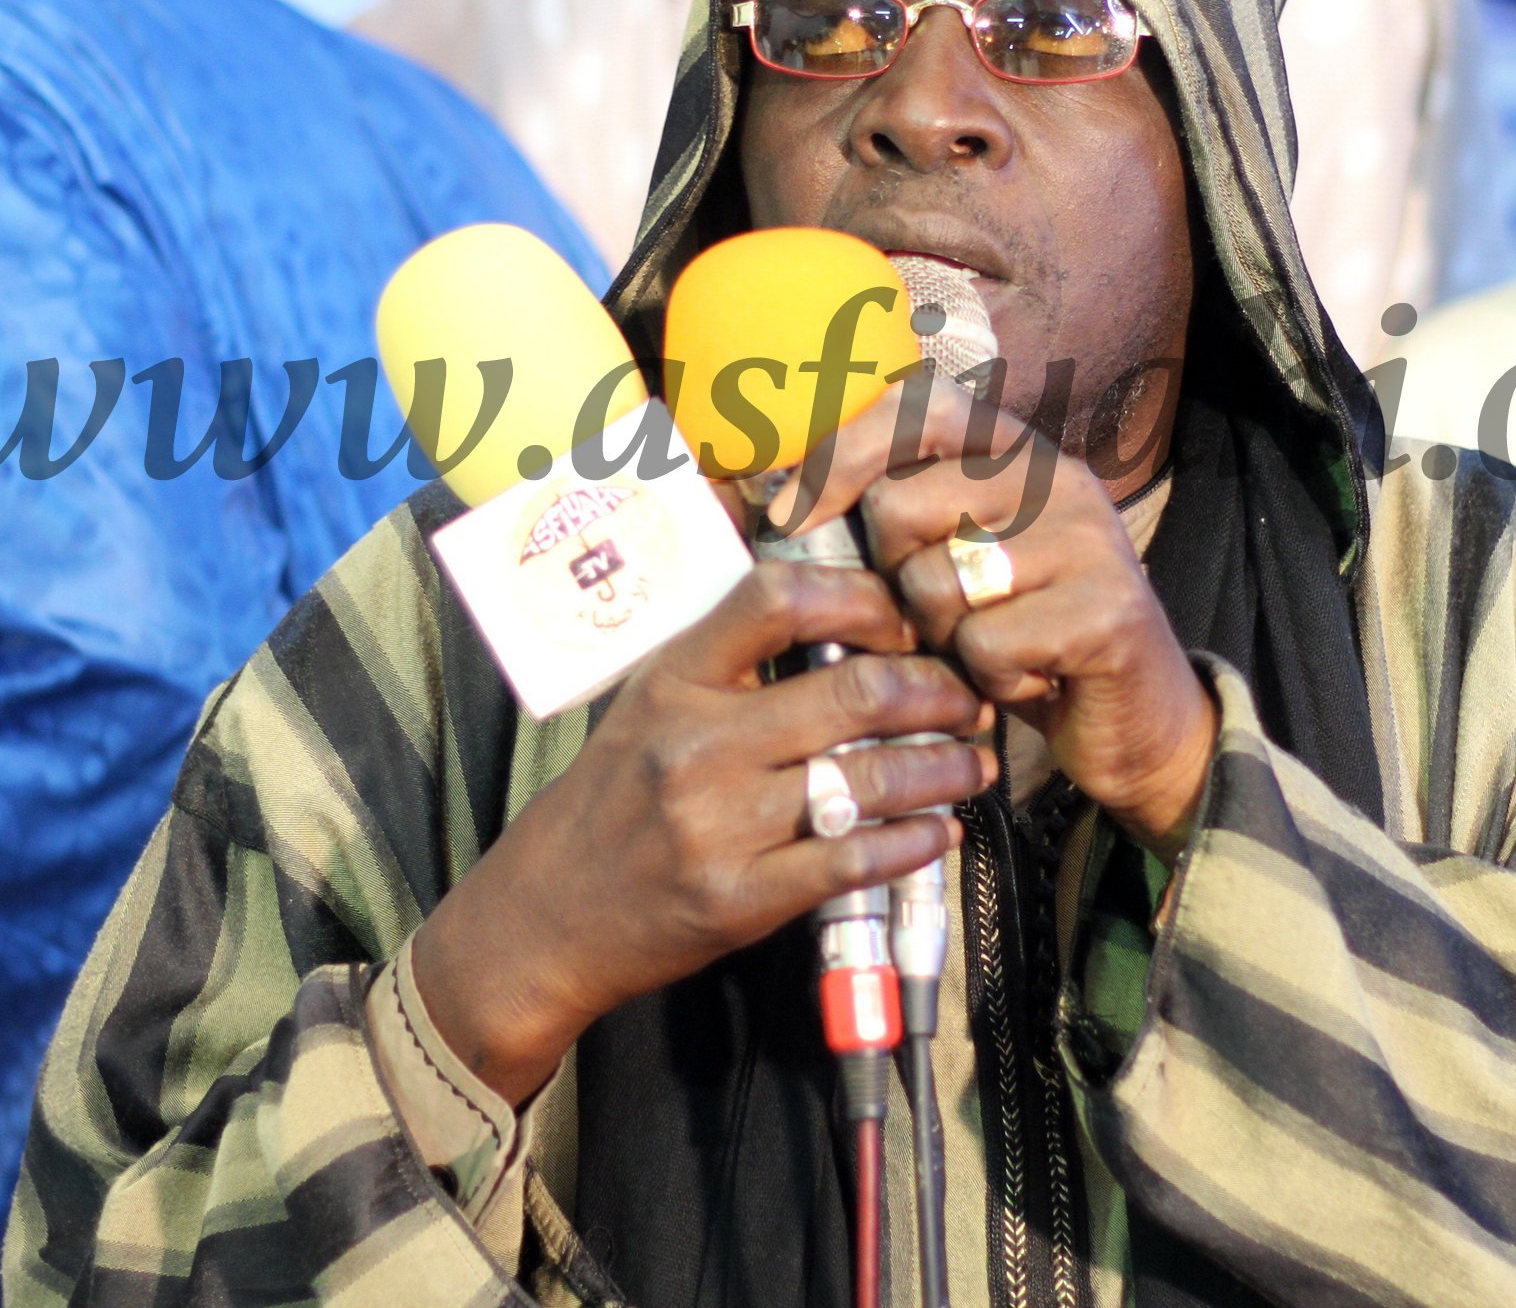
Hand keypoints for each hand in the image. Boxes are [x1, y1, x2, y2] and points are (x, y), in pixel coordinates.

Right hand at [407, 562, 992, 1105]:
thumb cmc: (608, 802)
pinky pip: (854, 859)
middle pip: (851, 692)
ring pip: (867, 779)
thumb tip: (840, 621)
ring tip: (973, 763)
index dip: (862, 597)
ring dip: (943, 768)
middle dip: (935, 692)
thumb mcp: (647, 705)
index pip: (776, 598)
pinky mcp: (740, 899)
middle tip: (967, 698)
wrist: (542, 918)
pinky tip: (941, 830)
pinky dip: (914, 841)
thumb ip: (727, 664)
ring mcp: (719, 825)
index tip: (905, 618)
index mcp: (672, 678)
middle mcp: (696, 743)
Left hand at [786, 376, 1217, 855]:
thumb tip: (760, 497)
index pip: (916, 405)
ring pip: (936, 583)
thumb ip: (890, 519)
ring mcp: (1089, 539)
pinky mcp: (1107, 609)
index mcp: (1016, 449)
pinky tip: (1027, 681)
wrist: (1136, 722)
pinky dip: (990, 681)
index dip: (841, 455)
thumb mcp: (952, 561)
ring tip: (984, 651)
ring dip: (942, 639)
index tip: (788, 517)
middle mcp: (1059, 477)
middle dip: (893, 581)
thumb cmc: (1020, 637)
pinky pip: (986, 645)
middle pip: (900, 508)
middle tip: (936, 619)